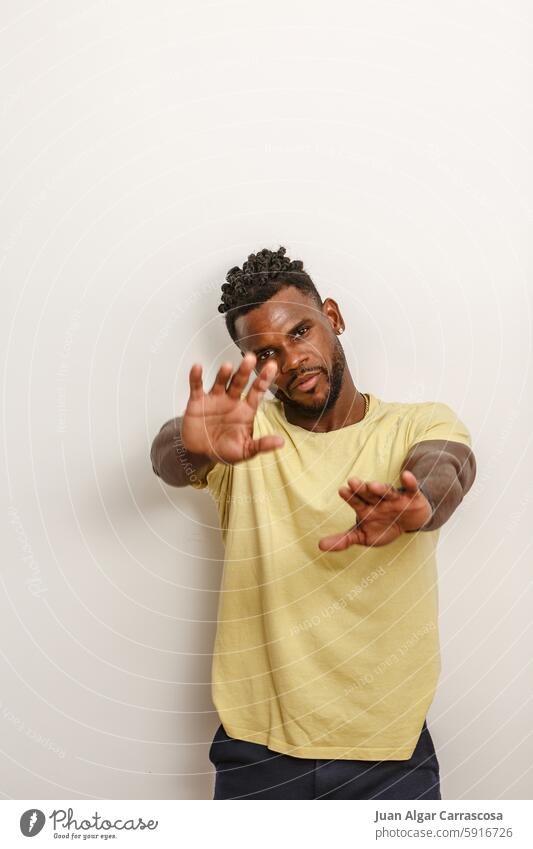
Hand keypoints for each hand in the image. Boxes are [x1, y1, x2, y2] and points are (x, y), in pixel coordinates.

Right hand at [181, 352, 284, 464]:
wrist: (200, 453)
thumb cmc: (225, 450)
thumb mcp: (245, 451)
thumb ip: (262, 445)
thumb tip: (281, 443)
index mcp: (246, 410)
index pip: (257, 391)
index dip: (264, 379)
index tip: (272, 366)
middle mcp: (231, 400)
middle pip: (239, 382)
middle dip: (244, 371)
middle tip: (250, 358)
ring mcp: (215, 399)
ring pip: (220, 382)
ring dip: (223, 374)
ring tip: (227, 366)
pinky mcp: (197, 402)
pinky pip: (196, 387)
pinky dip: (196, 377)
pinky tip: (197, 367)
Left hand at [318, 469, 433, 549]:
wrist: (409, 524)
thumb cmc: (383, 527)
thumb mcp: (363, 536)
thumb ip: (344, 540)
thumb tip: (319, 546)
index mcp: (366, 508)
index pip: (356, 502)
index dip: (350, 497)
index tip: (342, 490)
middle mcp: (378, 500)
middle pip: (369, 494)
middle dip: (361, 489)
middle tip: (352, 482)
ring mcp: (395, 498)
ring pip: (387, 492)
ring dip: (381, 488)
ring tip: (373, 486)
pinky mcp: (412, 496)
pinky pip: (411, 488)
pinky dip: (409, 482)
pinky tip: (406, 475)